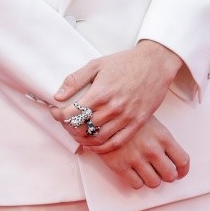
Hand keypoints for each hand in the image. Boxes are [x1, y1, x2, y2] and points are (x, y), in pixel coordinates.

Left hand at [49, 40, 181, 151]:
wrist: (154, 64)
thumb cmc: (125, 62)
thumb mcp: (97, 64)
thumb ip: (75, 79)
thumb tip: (58, 95)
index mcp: (100, 93)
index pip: (72, 113)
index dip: (59, 116)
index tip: (55, 112)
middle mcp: (112, 108)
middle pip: (83, 128)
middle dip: (69, 127)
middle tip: (65, 123)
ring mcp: (125, 118)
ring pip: (98, 139)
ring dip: (83, 139)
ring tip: (77, 133)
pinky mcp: (136, 123)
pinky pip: (116, 142)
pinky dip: (102, 148)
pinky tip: (93, 144)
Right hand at [93, 116, 189, 190]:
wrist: (100, 113)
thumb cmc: (128, 116)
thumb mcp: (150, 121)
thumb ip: (162, 140)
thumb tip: (173, 158)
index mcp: (162, 136)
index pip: (183, 161)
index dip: (182, 170)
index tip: (179, 172)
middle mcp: (152, 149)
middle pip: (170, 175)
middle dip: (166, 175)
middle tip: (160, 170)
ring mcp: (136, 158)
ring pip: (154, 183)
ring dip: (151, 178)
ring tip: (145, 169)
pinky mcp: (120, 166)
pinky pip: (136, 185)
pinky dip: (137, 181)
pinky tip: (133, 170)